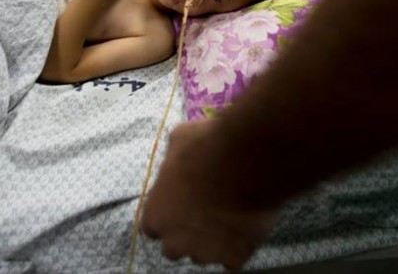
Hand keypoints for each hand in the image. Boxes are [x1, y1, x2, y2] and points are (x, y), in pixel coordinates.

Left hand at [141, 119, 278, 269]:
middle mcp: (174, 242)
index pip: (152, 226)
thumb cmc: (205, 147)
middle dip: (186, 234)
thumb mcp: (179, 139)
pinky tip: (245, 225)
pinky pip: (233, 259)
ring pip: (205, 254)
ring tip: (229, 214)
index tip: (180, 202)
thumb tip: (179, 157)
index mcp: (155, 215)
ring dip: (212, 239)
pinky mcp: (234, 258)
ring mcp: (205, 254)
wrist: (245, 162)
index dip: (167, 214)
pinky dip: (238, 246)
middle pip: (174, 248)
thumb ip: (174, 159)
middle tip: (204, 211)